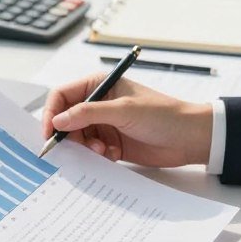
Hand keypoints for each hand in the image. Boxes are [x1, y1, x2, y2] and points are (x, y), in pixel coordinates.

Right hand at [42, 72, 212, 167]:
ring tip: (104, 152)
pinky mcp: (112, 143)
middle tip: (80, 147)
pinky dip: (98, 156)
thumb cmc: (163, 115)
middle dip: (70, 135)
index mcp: (99, 85)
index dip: (52, 113)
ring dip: (86, 148)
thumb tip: (58, 121)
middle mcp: (99, 103)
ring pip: (78, 138)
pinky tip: (114, 155)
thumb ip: (88, 114)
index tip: (49, 133)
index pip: (63, 96)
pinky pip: (91, 151)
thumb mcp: (123, 111)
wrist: (190, 138)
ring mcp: (105, 124)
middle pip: (66, 120)